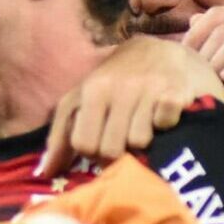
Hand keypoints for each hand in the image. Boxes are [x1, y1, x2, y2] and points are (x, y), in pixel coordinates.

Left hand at [37, 34, 223, 176]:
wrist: (162, 51)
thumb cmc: (116, 81)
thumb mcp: (82, 100)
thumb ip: (61, 134)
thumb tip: (46, 173)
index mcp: (92, 90)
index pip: (84, 144)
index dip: (92, 153)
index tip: (102, 144)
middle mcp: (119, 87)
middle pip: (111, 150)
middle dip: (117, 152)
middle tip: (124, 139)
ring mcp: (149, 88)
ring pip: (139, 143)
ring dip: (143, 141)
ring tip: (144, 126)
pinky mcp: (176, 92)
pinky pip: (166, 126)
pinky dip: (166, 126)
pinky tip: (162, 116)